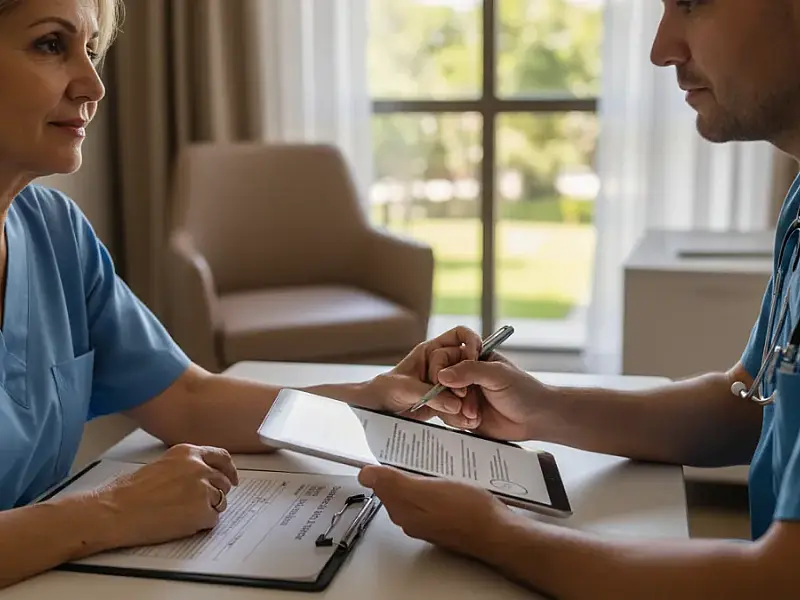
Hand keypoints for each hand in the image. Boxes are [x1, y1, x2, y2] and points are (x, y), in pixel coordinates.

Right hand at [96, 444, 238, 547]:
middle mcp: (199, 467)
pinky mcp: (201, 511)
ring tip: (184, 514)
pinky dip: (202, 524)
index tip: (232, 478)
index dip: (229, 469)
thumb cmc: (130, 491)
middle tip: (203, 502)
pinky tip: (182, 523)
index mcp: (188, 453)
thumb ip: (186, 466)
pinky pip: (212, 519)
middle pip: (223, 481)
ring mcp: (203, 489)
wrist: (116, 511)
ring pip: (221, 501)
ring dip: (208, 509)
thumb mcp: (162, 465)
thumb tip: (203, 476)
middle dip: (217, 492)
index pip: (221, 457)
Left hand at [358, 465, 510, 559]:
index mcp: (403, 512)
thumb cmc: (466, 511)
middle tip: (413, 452)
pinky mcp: (447, 520)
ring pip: (416, 493)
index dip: (385, 466)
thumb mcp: (427, 490)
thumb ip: (395, 483)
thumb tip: (365, 475)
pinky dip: (434, 485)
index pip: (382, 485)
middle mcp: (413, 520)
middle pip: (397, 490)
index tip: (394, 450)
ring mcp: (430, 522)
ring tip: (432, 462)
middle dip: (401, 471)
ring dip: (420, 477)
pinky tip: (446, 477)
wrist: (498, 532)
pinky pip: (432, 498)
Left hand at [369, 326, 482, 427]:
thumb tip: (456, 404)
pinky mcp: (444, 402)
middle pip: (467, 365)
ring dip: (469, 401)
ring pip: (466, 387)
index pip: (459, 336)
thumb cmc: (383, 391)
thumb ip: (431, 395)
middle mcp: (441, 365)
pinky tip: (463, 423)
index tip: (474, 358)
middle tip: (464, 396)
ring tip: (468, 417)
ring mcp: (444, 384)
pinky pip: (459, 405)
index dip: (471, 342)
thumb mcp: (404, 389)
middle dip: (468, 381)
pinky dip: (461, 414)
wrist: (374, 411)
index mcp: (430, 350)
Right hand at [435, 354, 555, 440]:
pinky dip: (458, 420)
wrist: (536, 419)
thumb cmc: (523, 391)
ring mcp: (462, 395)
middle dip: (450, 394)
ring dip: (455, 409)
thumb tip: (442, 375)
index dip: (443, 371)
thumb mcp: (497, 375)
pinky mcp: (463, 414)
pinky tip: (475, 421)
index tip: (453, 384)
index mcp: (472, 358)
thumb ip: (470, 371)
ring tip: (474, 415)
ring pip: (441, 400)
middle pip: (438, 381)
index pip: (443, 358)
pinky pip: (448, 416)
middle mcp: (464, 375)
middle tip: (464, 401)